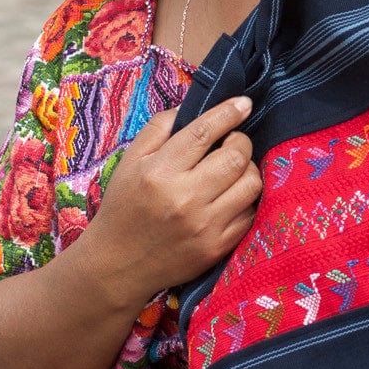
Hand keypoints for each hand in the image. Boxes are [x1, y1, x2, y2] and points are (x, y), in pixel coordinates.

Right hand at [77, 95, 262, 307]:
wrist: (117, 264)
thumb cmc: (124, 207)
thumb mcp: (130, 161)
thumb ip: (159, 128)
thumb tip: (191, 107)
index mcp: (160, 171)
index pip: (204, 132)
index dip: (229, 112)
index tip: (244, 103)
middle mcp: (185, 198)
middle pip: (237, 156)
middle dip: (241, 141)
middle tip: (232, 142)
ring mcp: (205, 226)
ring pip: (251, 184)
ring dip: (249, 169)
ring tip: (234, 169)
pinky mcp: (218, 247)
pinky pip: (250, 214)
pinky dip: (246, 199)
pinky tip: (232, 196)